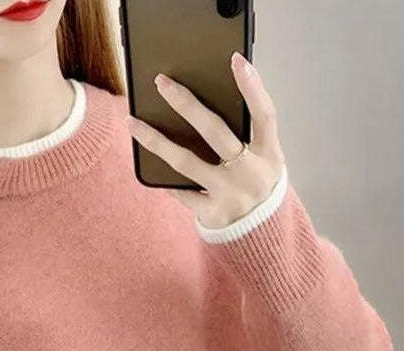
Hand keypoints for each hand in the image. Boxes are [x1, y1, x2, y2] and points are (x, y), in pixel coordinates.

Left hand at [125, 52, 285, 228]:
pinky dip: (166, 178)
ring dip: (156, 141)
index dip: (252, 88)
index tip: (236, 61)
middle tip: (162, 83)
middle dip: (187, 104)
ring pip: (186, 162)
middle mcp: (251, 173)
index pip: (264, 115)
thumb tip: (202, 104)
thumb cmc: (256, 186)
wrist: (262, 236)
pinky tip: (147, 162)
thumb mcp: (264, 161)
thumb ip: (246, 136)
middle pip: (216, 132)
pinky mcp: (213, 214)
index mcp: (270, 154)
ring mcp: (230, 195)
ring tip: (133, 123)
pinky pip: (182, 191)